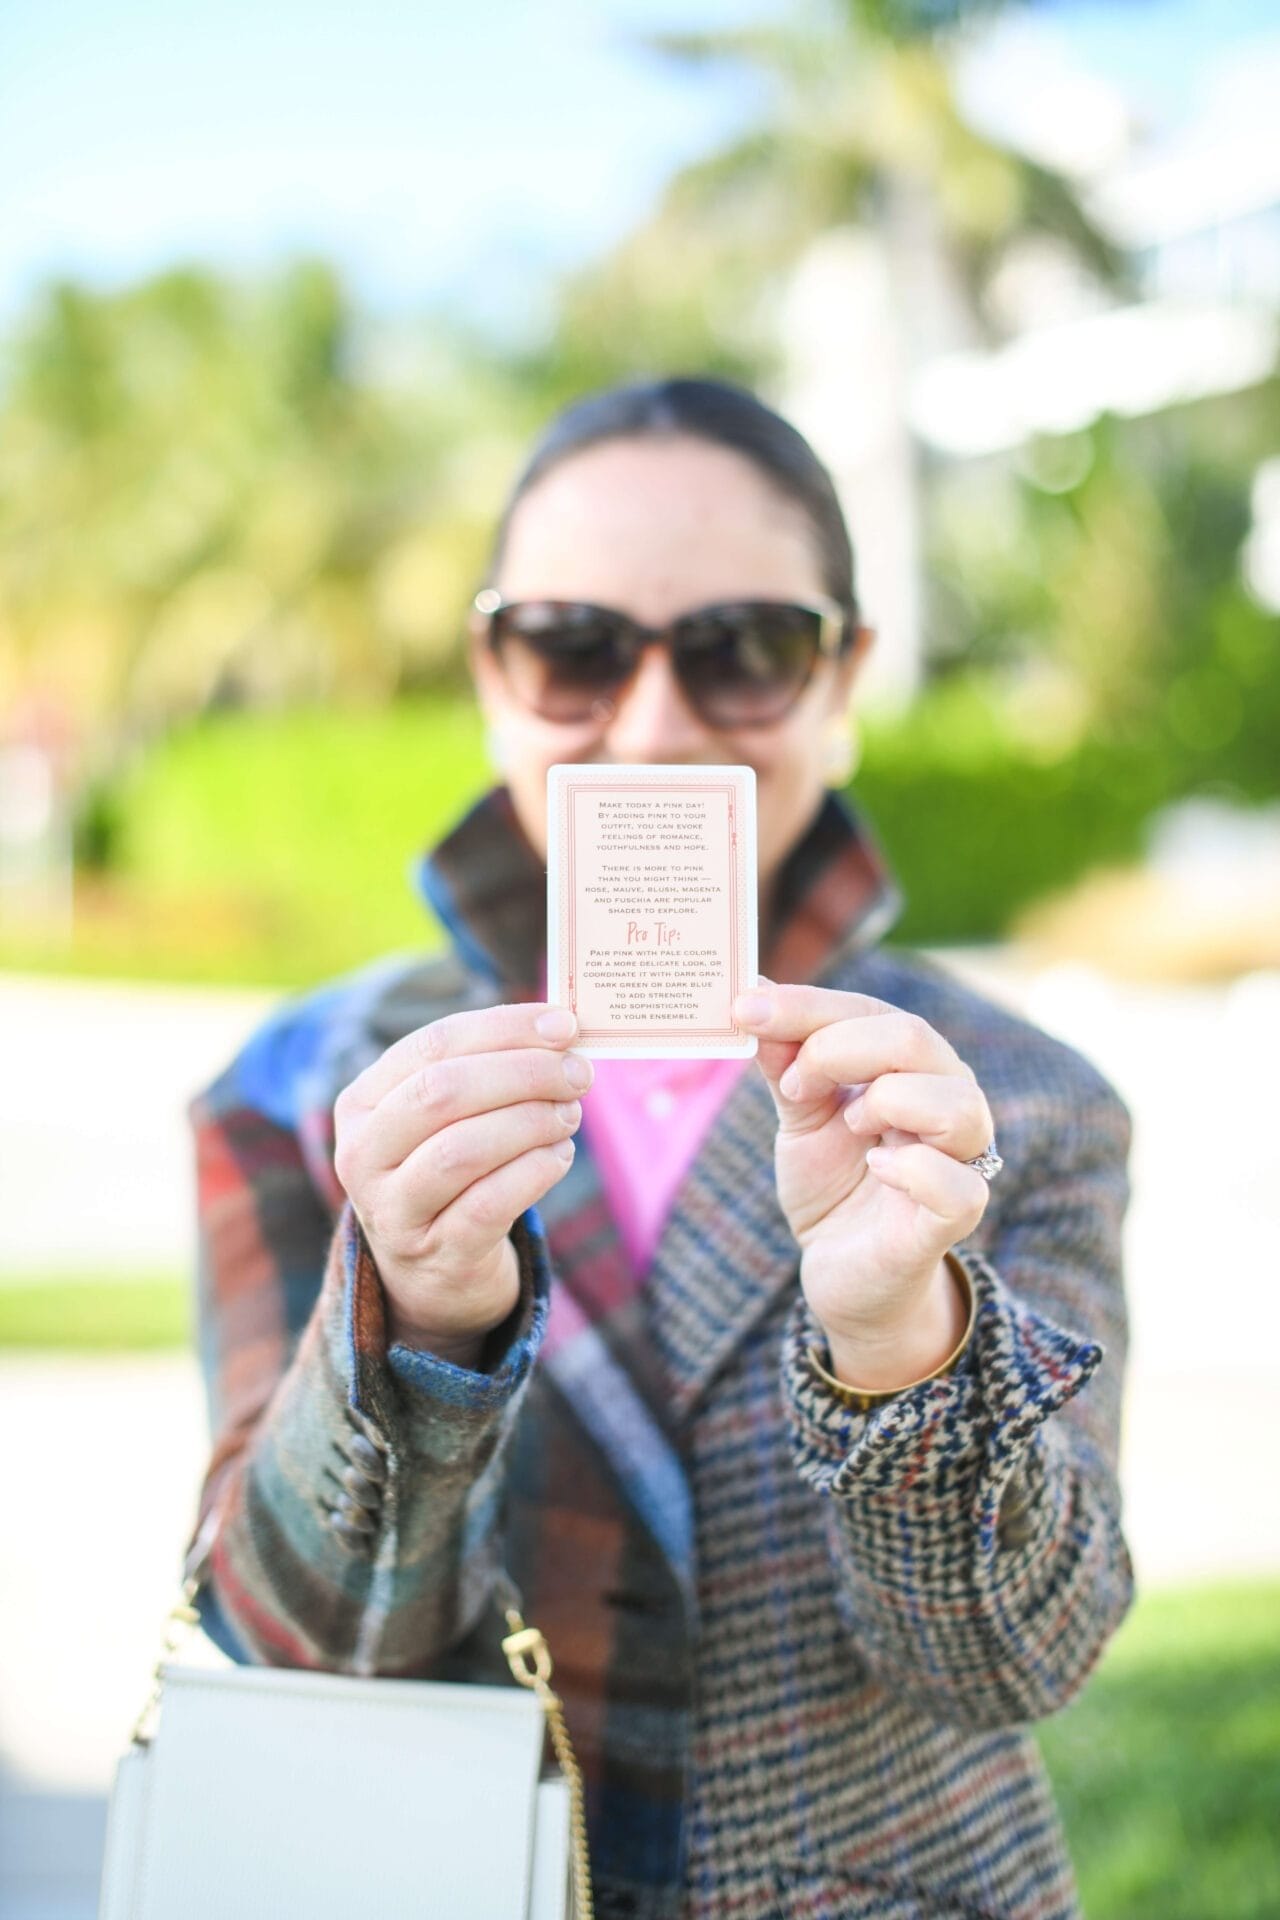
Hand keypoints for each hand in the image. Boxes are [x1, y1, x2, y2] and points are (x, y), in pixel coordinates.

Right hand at [333, 1002, 590, 1358]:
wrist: (433, 1273)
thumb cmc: (448, 1170)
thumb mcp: (447, 1118)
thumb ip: (488, 1069)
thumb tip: (560, 1028)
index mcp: (362, 1103)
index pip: (434, 1045)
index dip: (504, 1028)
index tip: (564, 1025)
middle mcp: (363, 1155)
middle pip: (442, 1092)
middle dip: (523, 1074)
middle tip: (578, 1074)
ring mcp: (394, 1210)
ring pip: (463, 1150)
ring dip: (531, 1123)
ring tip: (569, 1115)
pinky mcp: (436, 1254)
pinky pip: (490, 1203)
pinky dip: (535, 1172)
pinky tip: (560, 1156)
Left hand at [733, 981, 992, 1363]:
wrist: (844, 1272)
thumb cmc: (832, 1185)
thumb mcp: (800, 1118)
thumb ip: (786, 1064)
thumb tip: (753, 994)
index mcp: (912, 1065)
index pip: (870, 1010)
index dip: (806, 1006)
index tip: (745, 1010)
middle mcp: (948, 1099)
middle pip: (913, 1038)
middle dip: (836, 1049)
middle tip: (794, 1087)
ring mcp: (959, 1159)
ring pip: (954, 1103)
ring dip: (886, 1102)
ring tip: (849, 1126)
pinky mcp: (953, 1219)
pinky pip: (958, 1186)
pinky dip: (914, 1170)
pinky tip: (879, 1168)